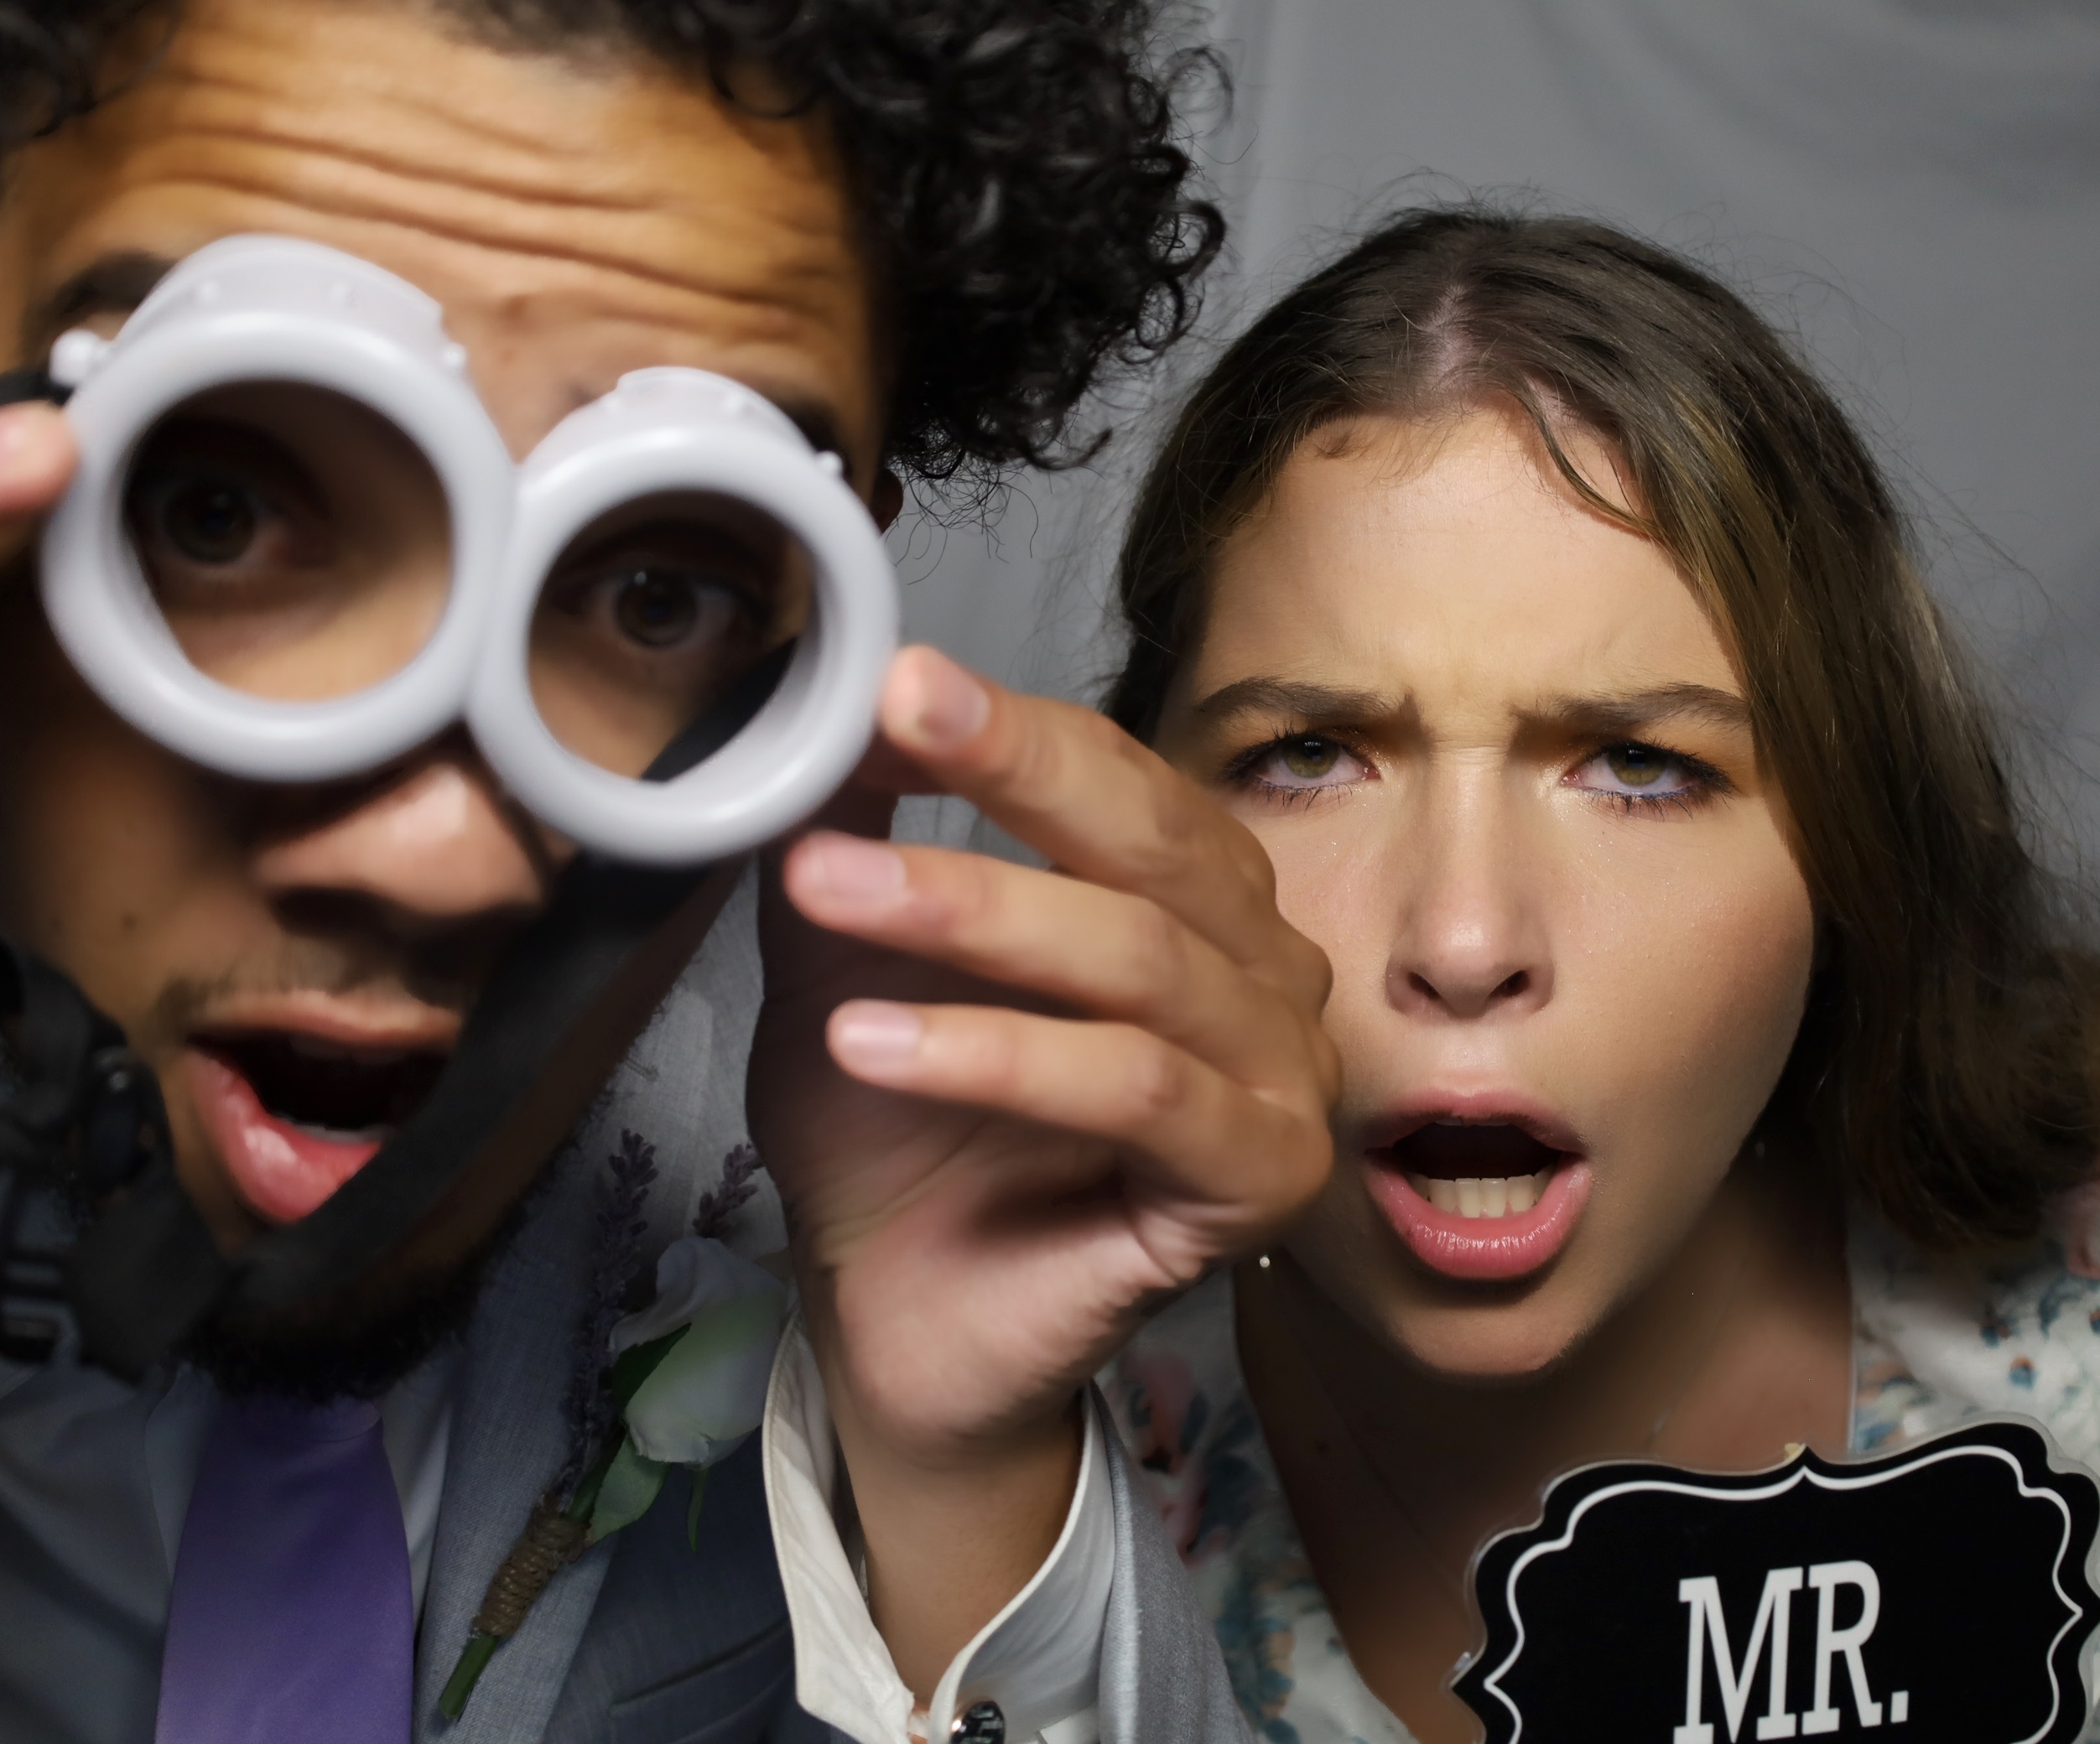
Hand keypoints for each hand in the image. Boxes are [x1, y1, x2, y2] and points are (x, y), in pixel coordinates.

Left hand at [748, 644, 1337, 1686]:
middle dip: (1014, 774)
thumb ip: (858, 837)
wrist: (897, 1324)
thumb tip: (837, 706)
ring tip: (823, 890)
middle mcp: (1261, 975)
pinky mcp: (1258, 1184)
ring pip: (1142, 961)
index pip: (1119, 779)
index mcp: (1190, 904)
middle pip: (1155, 846)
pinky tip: (869, 1044)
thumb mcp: (850, 961)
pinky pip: (1139, 1092)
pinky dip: (1000, 1056)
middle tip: (888, 719)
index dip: (1008, 726)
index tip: (885, 680)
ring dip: (975, 912)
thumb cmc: (899, 1140)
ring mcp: (1276, 1080)